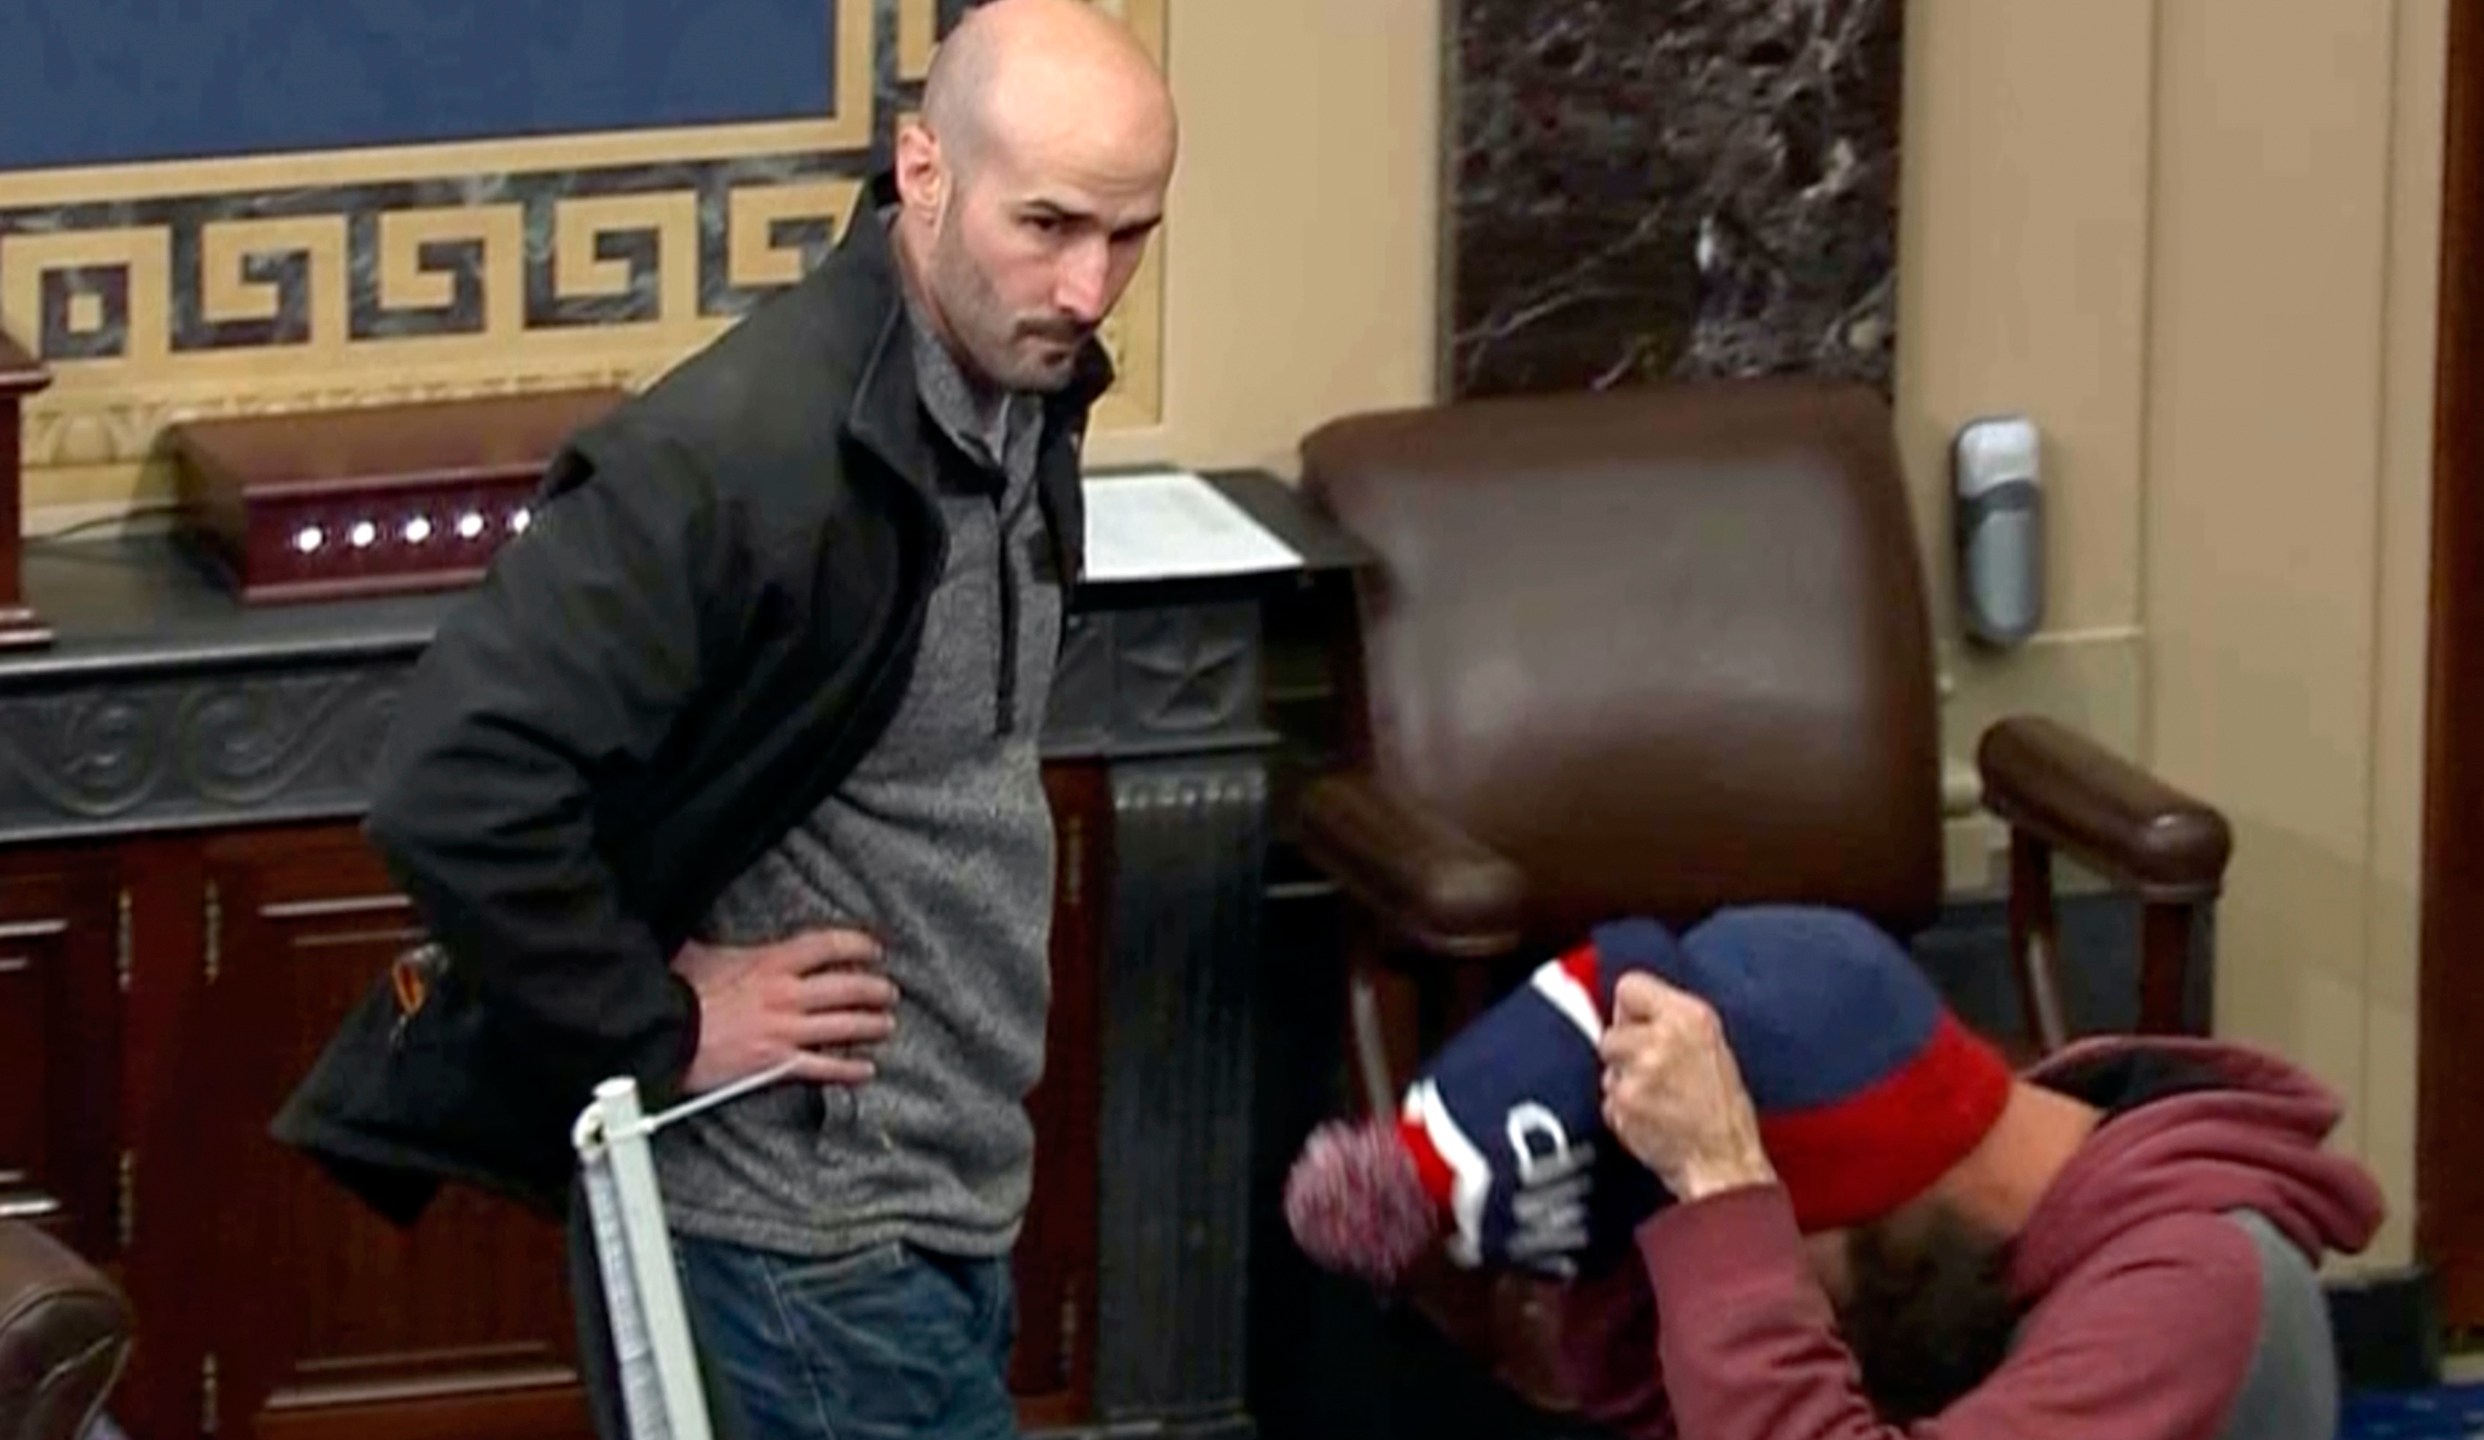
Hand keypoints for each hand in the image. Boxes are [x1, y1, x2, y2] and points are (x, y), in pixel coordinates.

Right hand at [672, 928, 896, 1091]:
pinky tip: (864, 1070)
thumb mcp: (696, 953)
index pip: (827, 946)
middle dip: (876, 990)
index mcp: (770, 962)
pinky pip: (824, 1067)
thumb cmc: (677, 996)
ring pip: (843, 1027)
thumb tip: (702, 929)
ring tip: (886, 1025)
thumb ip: (711, 942)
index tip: (873, 949)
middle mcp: (786, 994)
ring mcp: (785, 1030)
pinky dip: (849, 1069)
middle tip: (889, 992)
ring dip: (871, 1026)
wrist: (662, 1035)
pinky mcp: (777, 1063)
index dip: (858, 946)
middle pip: (847, 988)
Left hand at [1598, 972, 1776, 1202]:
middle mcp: (1663, 1039)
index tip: (1636, 1025)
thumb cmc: (1725, 1113)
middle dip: (1625, 1053)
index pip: (1630, 987)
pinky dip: (1624, 1111)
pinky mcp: (1625, 1102)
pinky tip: (1652, 1119)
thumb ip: (1673, 1023)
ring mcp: (1640, 1071)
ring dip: (1624, 1083)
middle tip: (1654, 1074)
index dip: (1630, 1010)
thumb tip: (1634, 1015)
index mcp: (1691, 1018)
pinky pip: (1609, 1100)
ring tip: (1658, 1100)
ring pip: (1608, 1068)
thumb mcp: (1713, 1048)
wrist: (1725, 1161)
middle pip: (1611, 1031)